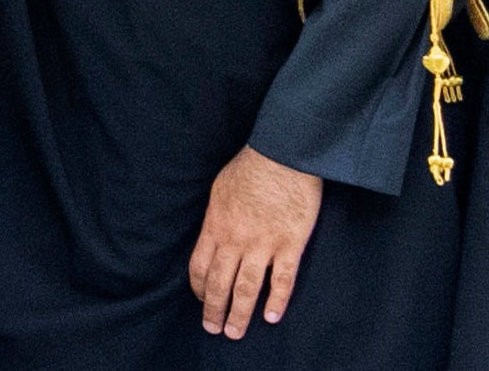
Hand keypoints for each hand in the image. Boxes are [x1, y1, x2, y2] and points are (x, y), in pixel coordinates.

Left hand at [188, 146, 321, 338]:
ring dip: (240, 313)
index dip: (199, 288)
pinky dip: (277, 301)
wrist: (282, 155)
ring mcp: (263, 244)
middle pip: (220, 283)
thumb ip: (216, 218)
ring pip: (247, 288)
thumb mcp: (219, 191)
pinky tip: (272, 317)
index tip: (201, 299)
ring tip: (235, 332)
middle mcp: (236, 240)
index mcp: (216, 226)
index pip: (200, 266)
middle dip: (214, 309)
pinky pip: (282, 280)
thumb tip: (213, 236)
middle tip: (213, 329)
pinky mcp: (290, 244)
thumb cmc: (250, 168)